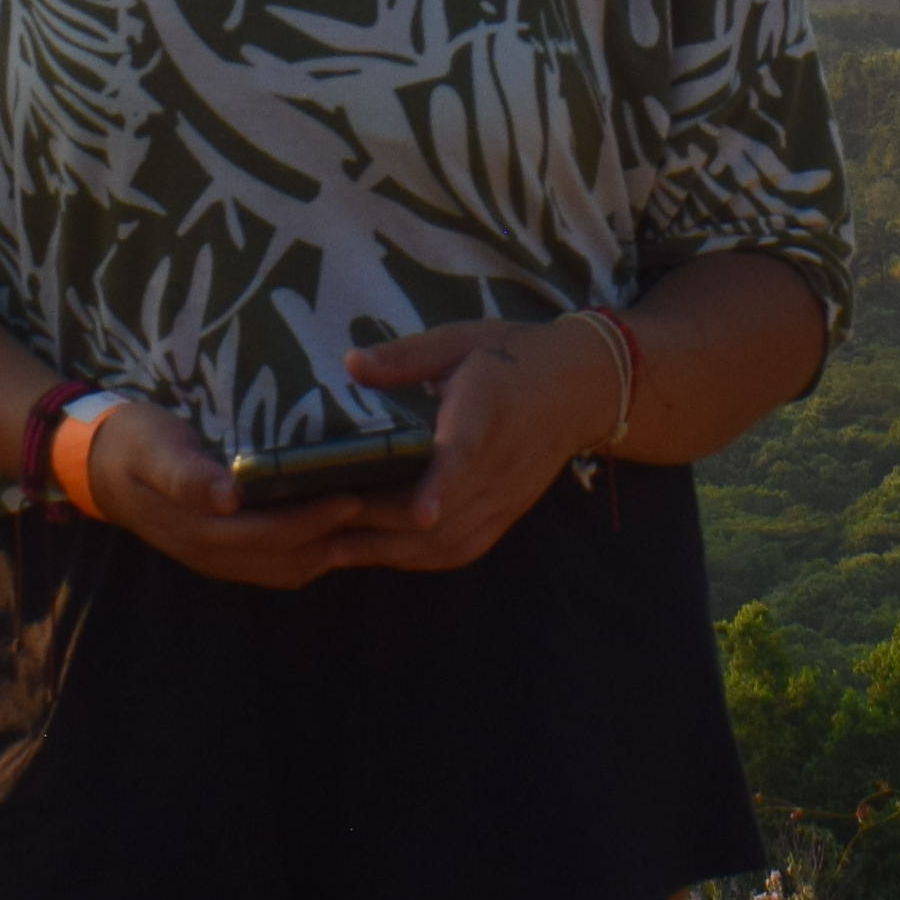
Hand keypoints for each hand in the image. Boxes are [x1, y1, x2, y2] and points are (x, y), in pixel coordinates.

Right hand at [64, 394, 400, 592]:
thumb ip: (186, 475)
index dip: (312, 521)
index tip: (353, 496)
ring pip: (287, 568)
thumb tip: (227, 498)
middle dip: (334, 536)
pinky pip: (277, 564)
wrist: (96, 464)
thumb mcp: (153, 448)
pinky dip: (311, 551)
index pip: (269, 535)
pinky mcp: (223, 552)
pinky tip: (337, 531)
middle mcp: (213, 553)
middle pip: (287, 558)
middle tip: (381, 508)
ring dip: (328, 549)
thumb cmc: (132, 444)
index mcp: (199, 528)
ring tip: (371, 523)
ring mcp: (218, 558)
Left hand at [298, 315, 627, 578]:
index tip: (420, 510)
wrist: (579, 387)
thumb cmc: (511, 356)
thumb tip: (351, 362)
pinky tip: (379, 554)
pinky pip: (464, 548)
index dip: (444, 482)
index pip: (467, 452)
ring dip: (393, 549)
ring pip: (450, 539)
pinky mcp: (509, 512)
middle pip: (445, 509)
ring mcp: (508, 494)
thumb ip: (406, 357)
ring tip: (335, 548)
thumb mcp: (459, 341)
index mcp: (489, 408)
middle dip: (382, 521)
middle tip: (320, 519)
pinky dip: (420, 558)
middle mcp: (502, 461)